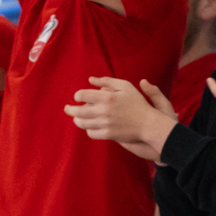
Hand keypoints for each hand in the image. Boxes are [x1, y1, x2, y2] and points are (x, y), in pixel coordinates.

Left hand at [65, 77, 179, 157]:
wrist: (148, 123)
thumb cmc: (137, 102)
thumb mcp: (125, 86)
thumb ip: (107, 81)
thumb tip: (91, 79)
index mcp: (107, 97)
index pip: (82, 95)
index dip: (77, 95)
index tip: (78, 97)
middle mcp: (104, 111)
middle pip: (78, 111)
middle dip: (69, 109)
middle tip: (67, 108)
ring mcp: (105, 124)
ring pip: (82, 123)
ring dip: (77, 120)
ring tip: (76, 117)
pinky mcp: (107, 135)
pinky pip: (91, 133)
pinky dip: (88, 129)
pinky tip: (89, 126)